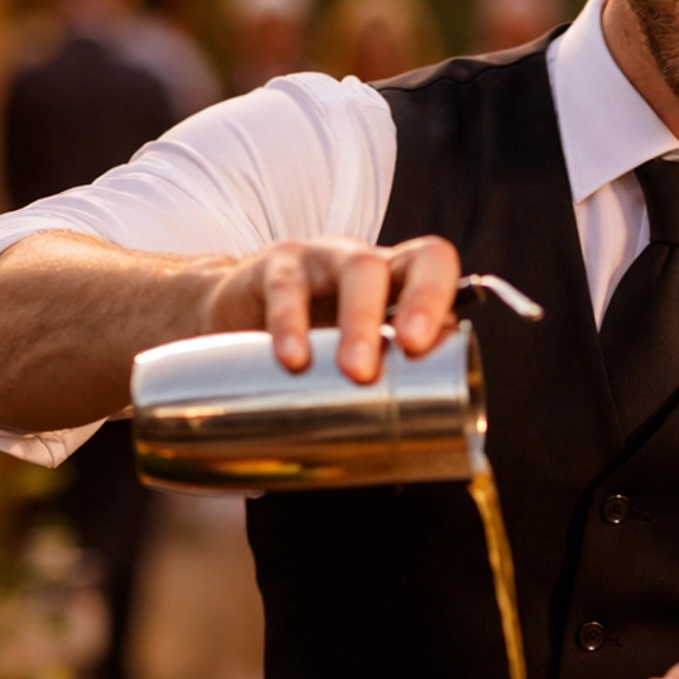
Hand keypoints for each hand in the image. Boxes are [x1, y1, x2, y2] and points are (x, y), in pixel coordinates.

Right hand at [205, 235, 460, 382]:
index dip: (434, 295)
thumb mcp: (363, 345)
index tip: (421, 345)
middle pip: (396, 266)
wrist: (243, 309)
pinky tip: (293, 359)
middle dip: (403, 309)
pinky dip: (290, 324)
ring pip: (355, 269)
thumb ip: (399, 369)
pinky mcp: (277, 267)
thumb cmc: (323, 331)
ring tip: (354, 371)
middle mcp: (365, 259)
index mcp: (397, 276)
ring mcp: (322, 258)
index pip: (433, 262)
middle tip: (404, 359)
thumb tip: (436, 420)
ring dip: (359, 322)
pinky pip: (287, 287)